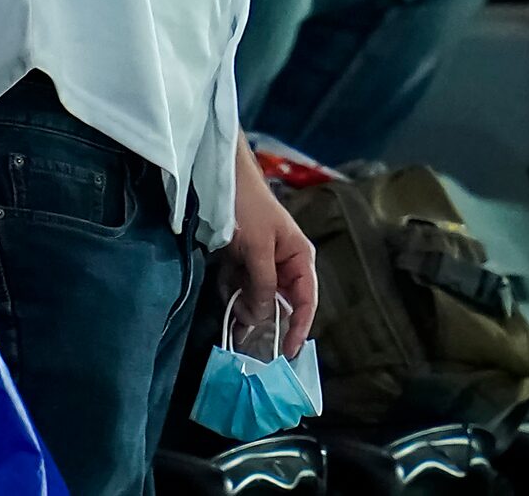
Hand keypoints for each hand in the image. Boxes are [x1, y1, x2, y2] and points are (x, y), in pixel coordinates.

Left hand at [221, 141, 317, 358]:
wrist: (222, 176)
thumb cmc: (249, 207)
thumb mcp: (258, 248)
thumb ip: (263, 285)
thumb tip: (261, 319)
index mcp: (300, 259)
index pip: (306, 302)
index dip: (298, 328)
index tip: (286, 352)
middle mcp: (286, 264)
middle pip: (280, 303)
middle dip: (262, 316)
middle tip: (245, 334)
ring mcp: (264, 262)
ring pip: (258, 296)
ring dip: (244, 304)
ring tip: (230, 309)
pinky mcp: (244, 259)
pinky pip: (241, 284)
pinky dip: (232, 289)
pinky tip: (224, 286)